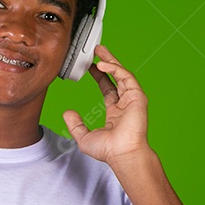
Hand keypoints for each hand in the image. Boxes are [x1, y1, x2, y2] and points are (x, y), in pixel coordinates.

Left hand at [62, 45, 150, 165]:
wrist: (122, 154)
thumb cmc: (108, 151)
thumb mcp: (84, 136)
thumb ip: (75, 124)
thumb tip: (67, 113)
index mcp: (115, 111)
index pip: (107, 87)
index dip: (99, 75)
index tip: (89, 66)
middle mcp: (125, 103)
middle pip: (116, 76)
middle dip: (107, 62)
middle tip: (96, 51)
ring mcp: (132, 99)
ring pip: (122, 73)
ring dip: (111, 60)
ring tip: (99, 50)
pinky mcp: (137, 97)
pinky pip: (126, 77)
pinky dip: (115, 69)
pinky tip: (102, 64)